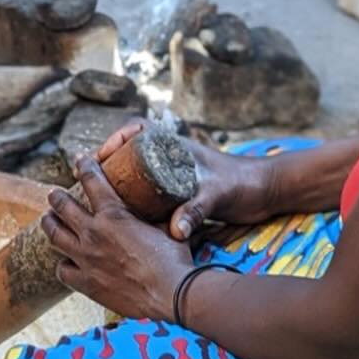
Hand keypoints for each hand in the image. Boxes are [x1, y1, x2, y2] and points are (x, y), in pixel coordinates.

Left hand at [42, 156, 192, 319]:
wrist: (172, 295)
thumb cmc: (173, 259)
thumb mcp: (163, 225)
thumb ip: (153, 212)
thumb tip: (158, 200)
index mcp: (113, 214)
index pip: (91, 179)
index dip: (84, 166)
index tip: (79, 160)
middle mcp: (93, 233)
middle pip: (62, 206)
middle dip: (56, 196)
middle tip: (54, 194)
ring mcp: (86, 259)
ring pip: (55, 234)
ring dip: (50, 224)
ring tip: (48, 220)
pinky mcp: (87, 283)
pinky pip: (63, 271)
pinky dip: (63, 265)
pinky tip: (66, 262)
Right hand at [95, 120, 279, 242]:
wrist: (267, 194)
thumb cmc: (243, 183)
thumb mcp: (216, 194)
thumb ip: (195, 210)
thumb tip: (175, 229)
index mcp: (175, 146)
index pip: (136, 129)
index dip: (114, 139)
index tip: (99, 157)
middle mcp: (171, 158)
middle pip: (130, 154)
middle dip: (109, 166)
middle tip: (90, 183)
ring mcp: (175, 176)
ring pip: (138, 175)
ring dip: (120, 185)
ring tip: (100, 203)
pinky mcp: (181, 193)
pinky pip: (150, 193)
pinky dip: (136, 202)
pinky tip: (126, 220)